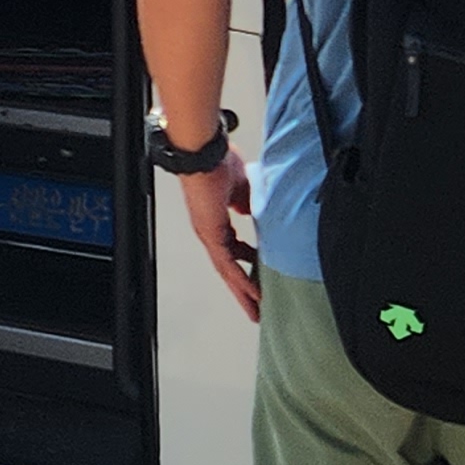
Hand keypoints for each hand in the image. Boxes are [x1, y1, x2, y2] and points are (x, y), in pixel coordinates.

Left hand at [179, 150, 261, 323]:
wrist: (204, 155)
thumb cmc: (218, 164)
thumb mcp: (243, 189)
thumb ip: (248, 203)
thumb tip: (254, 211)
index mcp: (217, 221)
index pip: (233, 250)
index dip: (246, 266)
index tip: (260, 277)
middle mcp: (211, 231)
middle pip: (229, 268)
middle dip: (243, 290)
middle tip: (256, 309)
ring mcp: (208, 234)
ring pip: (227, 271)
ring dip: (242, 292)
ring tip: (256, 310)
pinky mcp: (210, 233)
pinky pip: (226, 263)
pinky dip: (240, 279)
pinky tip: (252, 292)